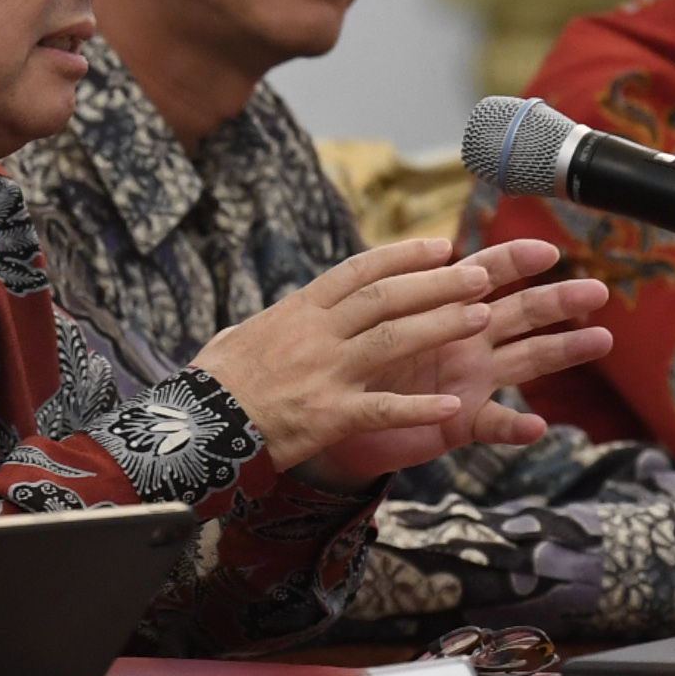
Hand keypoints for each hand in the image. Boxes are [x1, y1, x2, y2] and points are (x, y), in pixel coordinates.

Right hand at [190, 238, 495, 474]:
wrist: (192, 428)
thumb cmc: (211, 386)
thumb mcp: (236, 339)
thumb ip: (263, 327)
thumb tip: (262, 322)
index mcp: (296, 310)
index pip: (359, 271)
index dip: (404, 256)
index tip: (441, 247)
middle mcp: (314, 333)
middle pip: (386, 298)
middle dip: (438, 284)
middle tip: (480, 274)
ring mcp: (323, 372)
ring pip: (393, 340)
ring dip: (442, 326)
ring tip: (482, 317)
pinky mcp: (327, 415)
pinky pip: (383, 408)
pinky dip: (421, 407)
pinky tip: (456, 405)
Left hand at [305, 238, 615, 482]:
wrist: (344, 421)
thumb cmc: (363, 363)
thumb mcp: (381, 320)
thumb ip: (409, 290)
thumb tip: (443, 250)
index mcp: (448, 309)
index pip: (486, 275)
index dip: (515, 261)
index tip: (548, 250)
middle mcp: (470, 341)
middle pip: (522, 312)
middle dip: (560, 299)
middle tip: (598, 290)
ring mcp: (473, 381)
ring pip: (527, 361)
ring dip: (564, 350)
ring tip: (600, 339)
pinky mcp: (462, 423)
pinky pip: (493, 425)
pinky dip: (515, 427)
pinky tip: (536, 427)